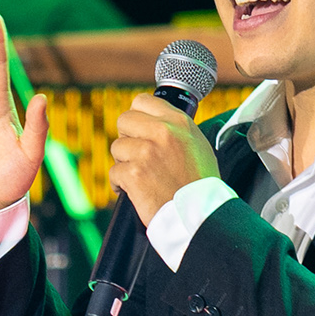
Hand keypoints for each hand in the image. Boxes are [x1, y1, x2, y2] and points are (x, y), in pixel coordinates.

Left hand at [107, 91, 218, 226]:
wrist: (200, 214)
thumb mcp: (197, 144)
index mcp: (178, 121)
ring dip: (124, 163)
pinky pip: (114, 172)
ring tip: (141, 178)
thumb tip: (152, 121)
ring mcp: (146, 152)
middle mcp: (162, 132)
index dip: (136, 117)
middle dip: (127, 138)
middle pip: (124, 120)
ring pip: (117, 147)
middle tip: (136, 155)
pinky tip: (134, 192)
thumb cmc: (200, 183)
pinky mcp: (134, 173)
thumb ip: (174, 129)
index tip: (138, 130)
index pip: (142, 101)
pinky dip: (120, 185)